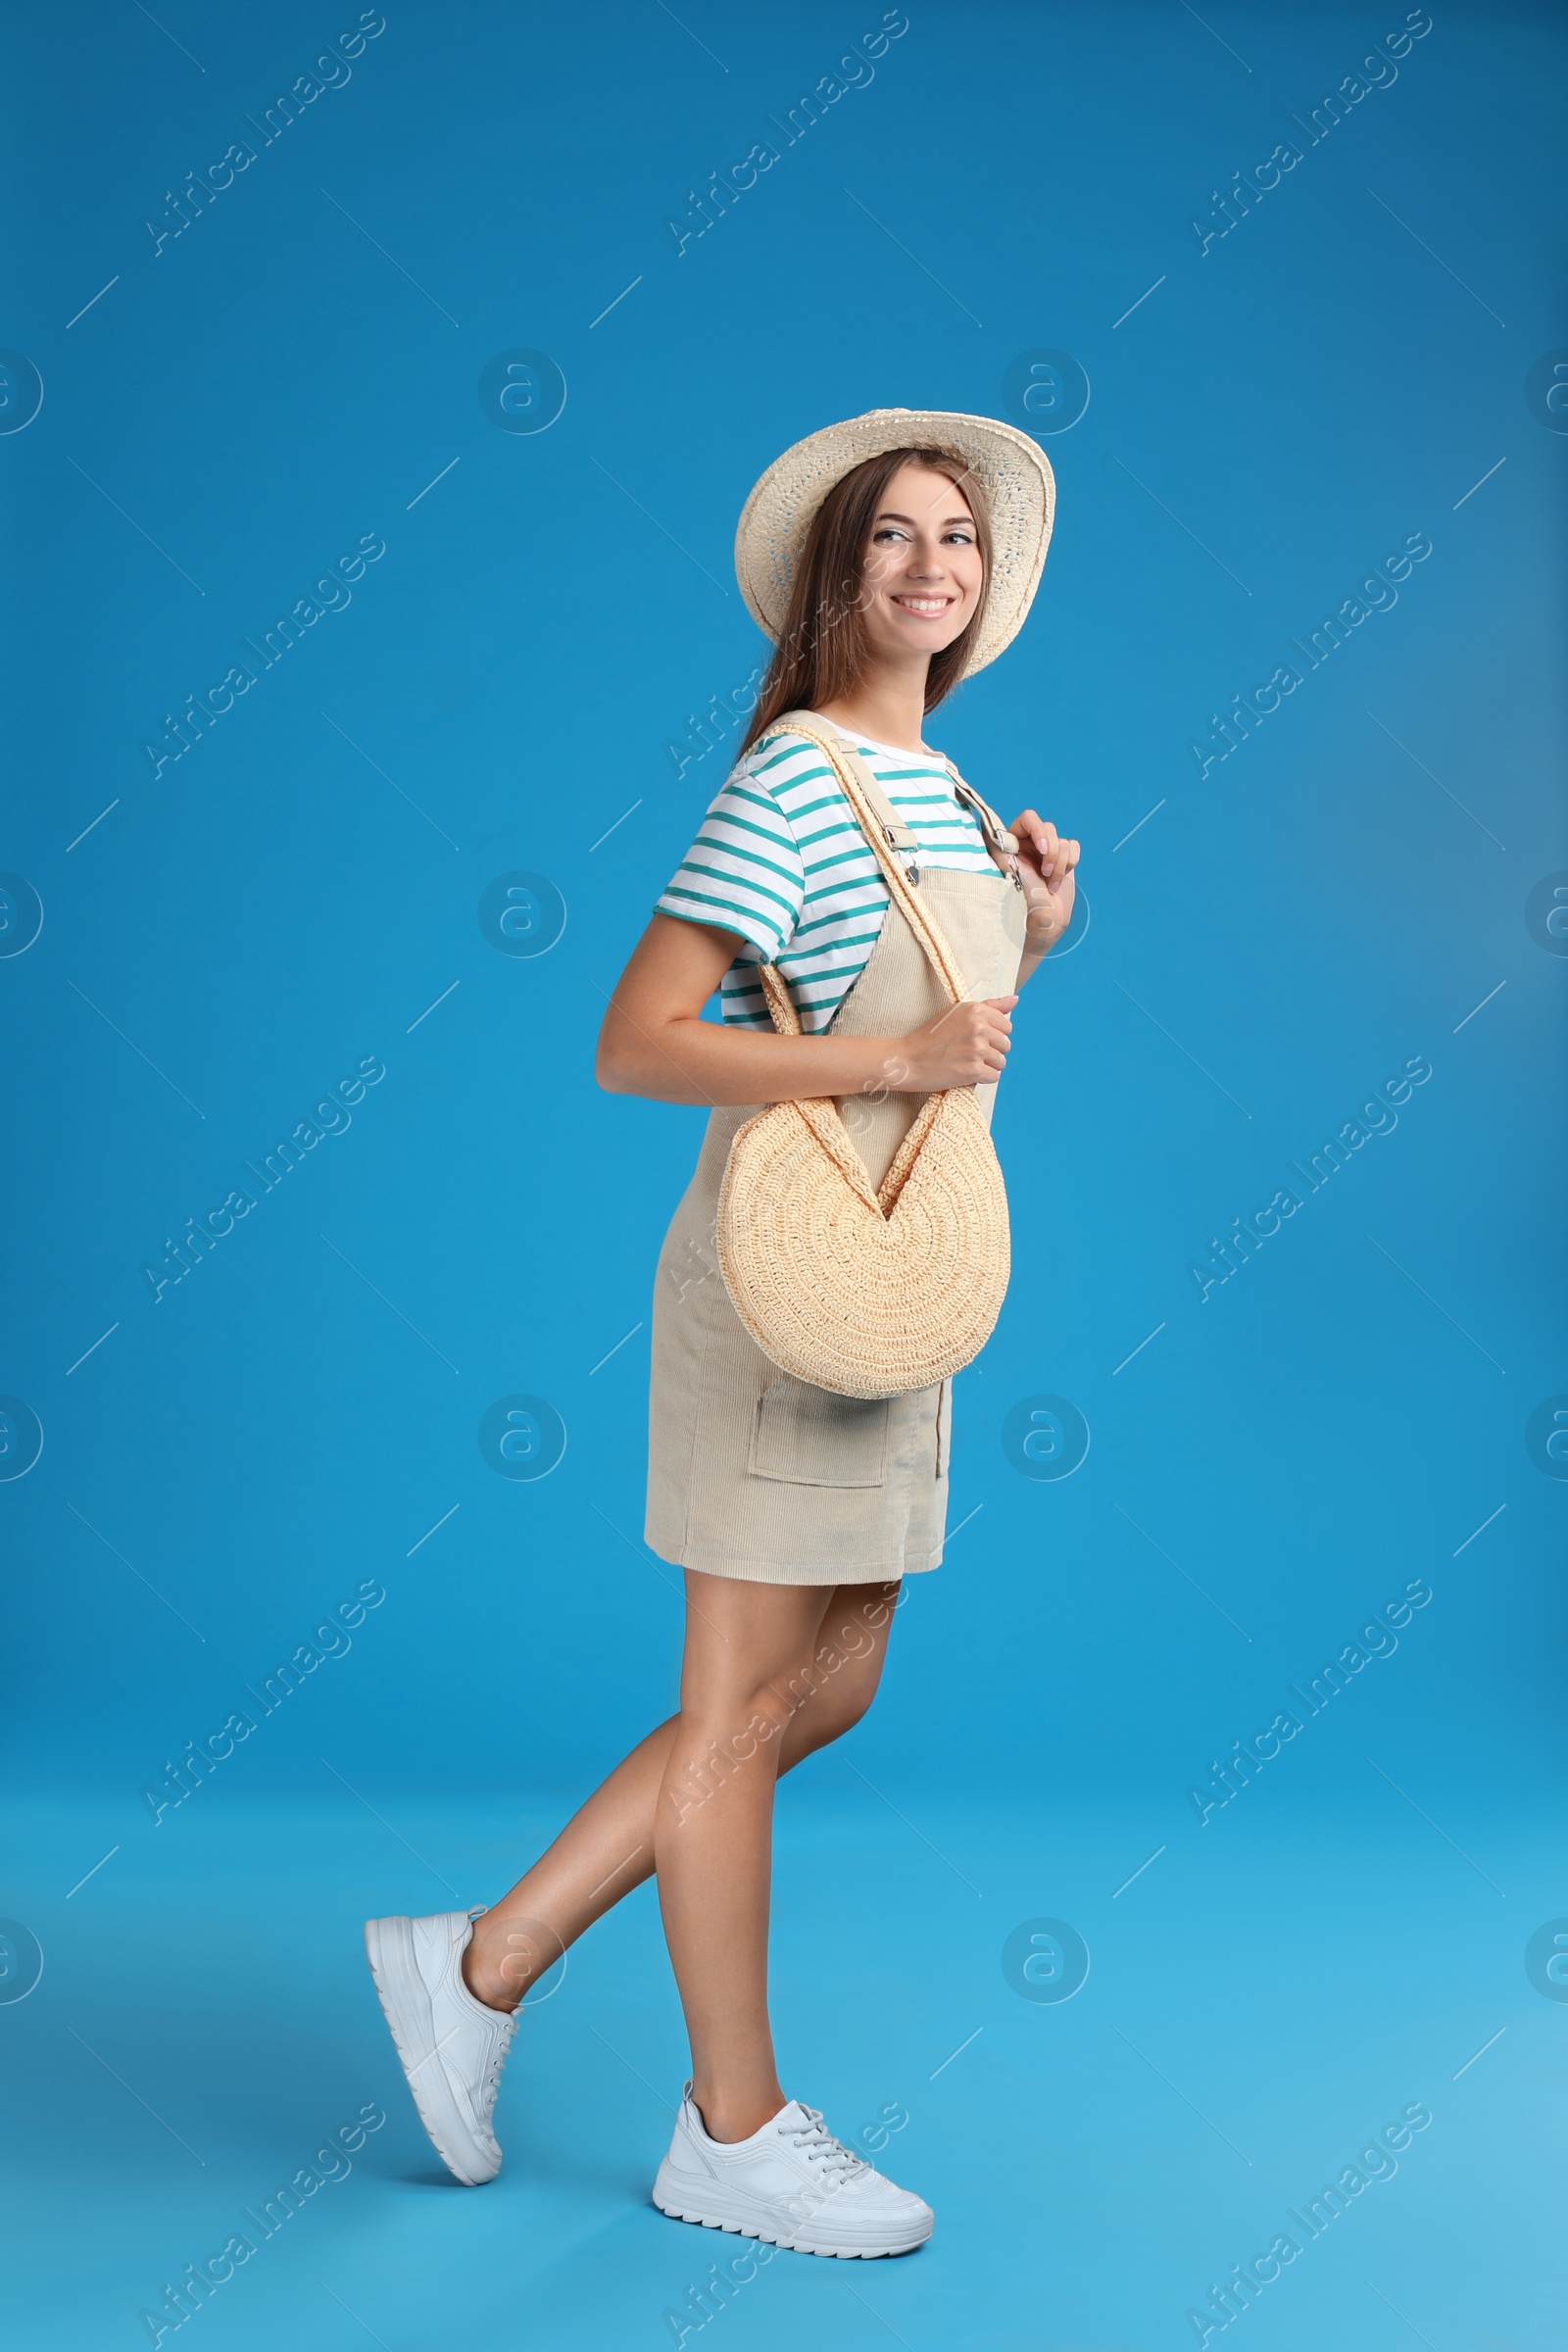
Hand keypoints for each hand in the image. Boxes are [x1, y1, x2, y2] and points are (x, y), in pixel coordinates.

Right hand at [886, 995, 1018, 1091]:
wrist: (907, 1059)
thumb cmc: (930, 1036)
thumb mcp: (957, 1012)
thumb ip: (989, 1006)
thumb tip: (1015, 1000)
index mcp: (976, 1010)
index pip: (1006, 1026)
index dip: (993, 1035)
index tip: (974, 1038)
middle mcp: (979, 1028)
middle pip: (1006, 1044)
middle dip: (992, 1051)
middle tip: (968, 1052)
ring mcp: (977, 1050)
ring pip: (1001, 1062)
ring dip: (987, 1065)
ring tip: (967, 1062)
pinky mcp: (974, 1070)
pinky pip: (994, 1076)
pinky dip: (982, 1078)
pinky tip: (966, 1072)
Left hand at [1007, 809, 1079, 947]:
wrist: (1043, 922)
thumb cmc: (1021, 902)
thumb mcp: (1006, 873)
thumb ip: (999, 850)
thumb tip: (987, 830)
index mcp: (1013, 843)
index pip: (1028, 818)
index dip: (1038, 829)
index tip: (1041, 850)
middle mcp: (1030, 844)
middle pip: (1049, 828)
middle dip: (1052, 853)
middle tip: (1045, 873)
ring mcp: (1047, 852)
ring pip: (1063, 841)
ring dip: (1061, 865)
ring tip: (1050, 883)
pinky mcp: (1063, 860)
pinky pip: (1074, 847)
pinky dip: (1071, 863)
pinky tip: (1059, 879)